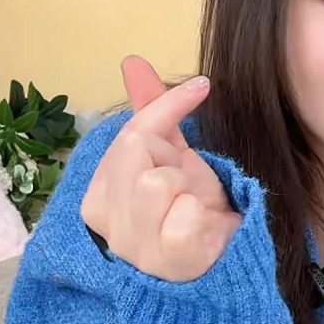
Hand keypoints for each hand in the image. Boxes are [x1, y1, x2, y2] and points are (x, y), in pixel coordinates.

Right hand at [80, 56, 241, 281]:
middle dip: (174, 157)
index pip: (128, 136)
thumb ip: (152, 112)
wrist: (224, 261)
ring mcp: (134, 248)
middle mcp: (107, 226)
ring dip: (188, 187)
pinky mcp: (168, 260)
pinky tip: (205, 229)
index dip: (166, 107)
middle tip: (189, 179)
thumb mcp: (172, 156)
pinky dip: (206, 214)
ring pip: (157, 182)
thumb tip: (132, 61)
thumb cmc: (191, 210)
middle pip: (137, 151)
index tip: (202, 87)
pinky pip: (186, 213)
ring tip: (192, 207)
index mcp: (99, 198)